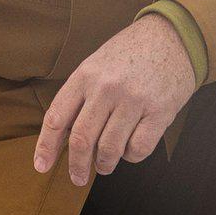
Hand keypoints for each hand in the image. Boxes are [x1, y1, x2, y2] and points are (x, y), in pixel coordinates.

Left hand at [34, 13, 198, 187]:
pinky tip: (130, 149)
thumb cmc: (131, 53)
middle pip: (82, 139)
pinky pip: (138, 148)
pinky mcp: (160, 111)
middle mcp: (107, 88)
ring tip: (105, 166)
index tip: (42, 166)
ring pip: (109, 149)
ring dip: (105, 164)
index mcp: (86, 75)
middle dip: (77, 166)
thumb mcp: (97, 64)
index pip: (57, 118)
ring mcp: (134, 100)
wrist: (173, 36)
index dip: (46, 147)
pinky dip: (131, 156)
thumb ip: (80, 95)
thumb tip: (62, 137)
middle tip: (77, 178)